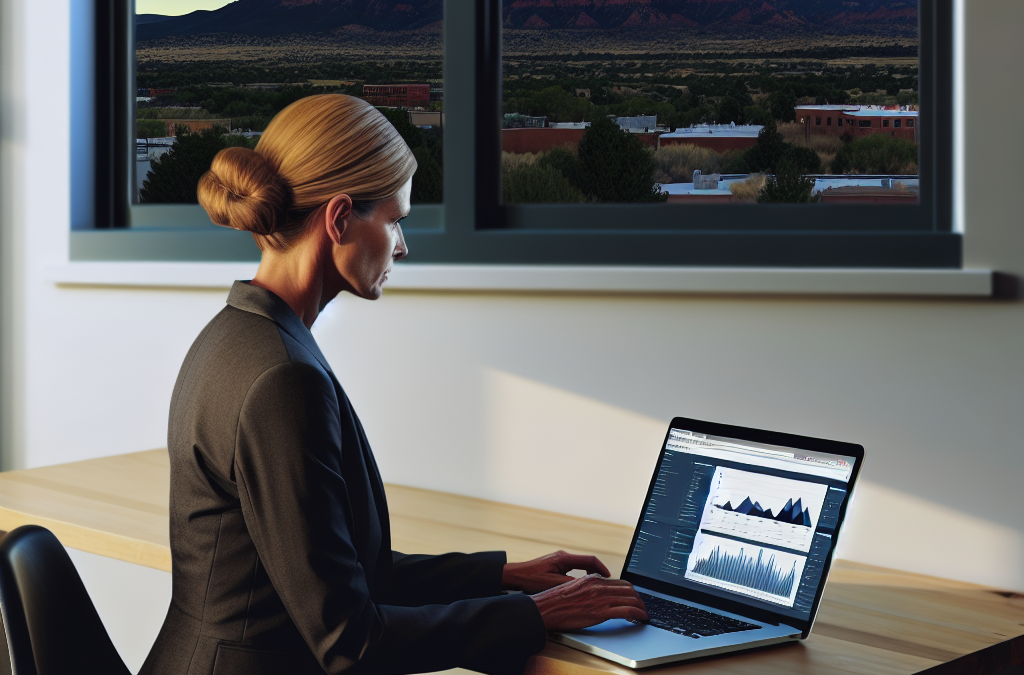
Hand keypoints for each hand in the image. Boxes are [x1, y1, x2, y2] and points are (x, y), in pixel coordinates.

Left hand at [502, 550, 611, 593]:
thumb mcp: (552, 584)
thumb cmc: (531, 579)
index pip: (590, 559)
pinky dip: (582, 574)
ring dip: (590, 573)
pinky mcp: (556, 564)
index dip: (602, 568)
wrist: (515, 575)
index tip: (609, 577)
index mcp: (564, 558)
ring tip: (597, 585)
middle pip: (587, 561)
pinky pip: (574, 567)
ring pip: (581, 564)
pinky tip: (582, 584)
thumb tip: (586, 586)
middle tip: (606, 583)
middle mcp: (563, 556)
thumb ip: (570, 584)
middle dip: (598, 571)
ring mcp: (560, 559)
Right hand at [531, 574, 647, 631]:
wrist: (544, 609)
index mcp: (591, 580)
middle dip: (638, 597)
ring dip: (641, 606)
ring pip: (630, 598)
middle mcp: (598, 586)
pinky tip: (641, 617)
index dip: (629, 590)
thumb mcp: (572, 588)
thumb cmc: (554, 601)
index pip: (618, 582)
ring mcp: (600, 598)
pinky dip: (638, 614)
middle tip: (642, 605)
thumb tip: (595, 594)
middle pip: (627, 589)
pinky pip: (627, 611)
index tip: (632, 596)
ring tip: (644, 612)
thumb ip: (586, 588)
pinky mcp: (601, 612)